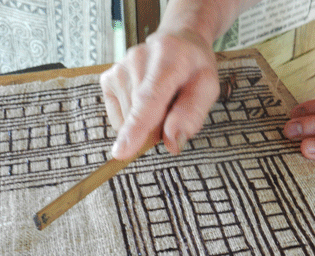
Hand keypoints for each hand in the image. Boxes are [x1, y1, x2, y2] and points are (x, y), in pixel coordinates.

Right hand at [100, 29, 219, 159]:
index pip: (150, 98)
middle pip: (139, 115)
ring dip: (146, 123)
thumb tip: (172, 143)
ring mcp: (119, 68)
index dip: (137, 126)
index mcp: (169, 58)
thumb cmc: (194, 69)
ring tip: (160, 100)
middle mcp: (138, 59)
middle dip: (157, 127)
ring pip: (127, 120)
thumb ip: (192, 115)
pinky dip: (132, 120)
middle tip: (173, 108)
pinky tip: (144, 102)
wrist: (177, 44)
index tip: (122, 151)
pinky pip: (118, 118)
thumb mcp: (207, 89)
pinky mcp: (108, 79)